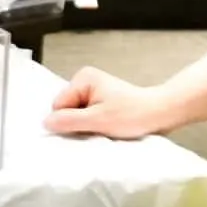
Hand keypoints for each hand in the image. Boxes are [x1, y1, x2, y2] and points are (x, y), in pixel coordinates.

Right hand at [46, 67, 166, 140]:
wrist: (160, 114)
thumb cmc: (134, 114)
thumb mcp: (98, 120)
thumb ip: (70, 121)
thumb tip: (46, 123)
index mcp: (83, 79)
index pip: (58, 105)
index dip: (70, 121)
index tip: (89, 126)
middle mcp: (85, 80)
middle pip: (65, 109)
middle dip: (78, 122)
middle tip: (98, 127)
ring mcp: (92, 90)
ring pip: (75, 115)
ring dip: (86, 125)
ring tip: (105, 126)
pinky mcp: (99, 100)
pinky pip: (85, 116)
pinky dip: (93, 124)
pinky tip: (106, 126)